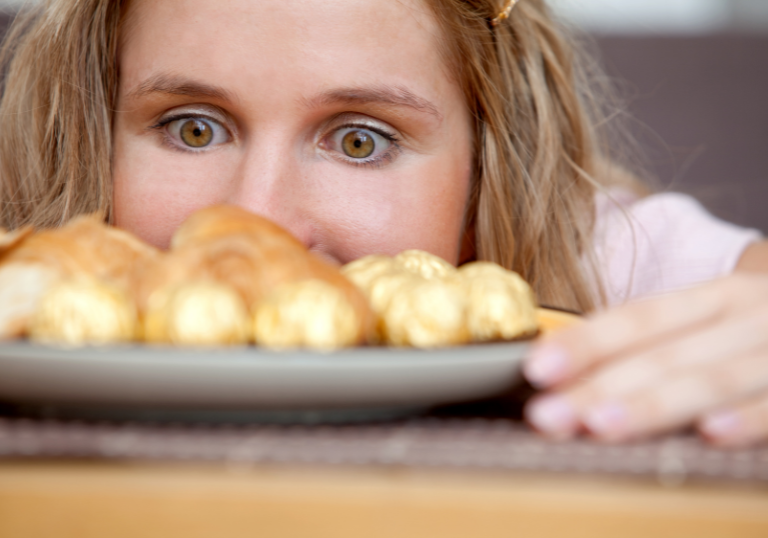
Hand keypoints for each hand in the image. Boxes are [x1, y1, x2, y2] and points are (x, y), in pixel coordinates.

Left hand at [522, 273, 767, 446]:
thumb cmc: (765, 334)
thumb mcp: (721, 325)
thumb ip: (664, 345)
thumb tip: (574, 378)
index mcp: (718, 299)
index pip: (640, 318)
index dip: (586, 343)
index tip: (535, 369)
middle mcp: (749, 316)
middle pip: (664, 352)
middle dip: (600, 385)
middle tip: (547, 416)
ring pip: (712, 376)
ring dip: (654, 403)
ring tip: (601, 425)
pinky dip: (750, 417)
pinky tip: (711, 433)